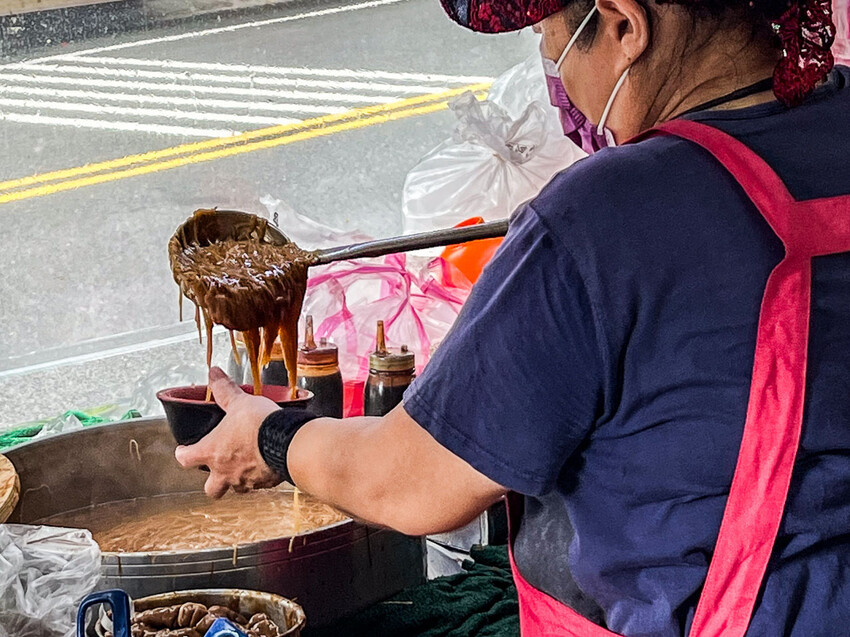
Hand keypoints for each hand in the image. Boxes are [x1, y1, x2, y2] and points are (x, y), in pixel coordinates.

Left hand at [175, 366, 281, 497]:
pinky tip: (268, 464)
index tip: (184, 450)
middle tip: (217, 469)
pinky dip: (261, 476)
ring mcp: (247, 481)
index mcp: (212, 452)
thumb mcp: (239, 402)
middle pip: (211, 489)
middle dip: (213, 481)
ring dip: (239, 479)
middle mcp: (226, 472)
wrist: (288, 443)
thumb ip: (225, 390)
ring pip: (236, 487)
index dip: (184, 454)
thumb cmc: (259, 425)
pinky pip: (260, 484)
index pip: (186, 459)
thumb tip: (214, 374)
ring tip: (246, 465)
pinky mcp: (267, 483)